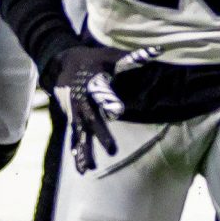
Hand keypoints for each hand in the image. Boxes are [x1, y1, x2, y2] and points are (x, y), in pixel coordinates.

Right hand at [47, 42, 153, 172]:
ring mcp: (74, 110)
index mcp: (92, 82)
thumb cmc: (92, 59)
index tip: (118, 112)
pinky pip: (74, 135)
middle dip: (101, 134)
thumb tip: (159, 51)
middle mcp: (81, 98)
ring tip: (88, 169)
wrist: (60, 61)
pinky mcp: (71, 117)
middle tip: (112, 149)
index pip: (102, 93)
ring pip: (80, 132)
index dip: (109, 101)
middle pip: (91, 118)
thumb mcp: (110, 55)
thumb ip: (132, 57)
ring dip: (84, 150)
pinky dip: (77, 151)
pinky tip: (81, 167)